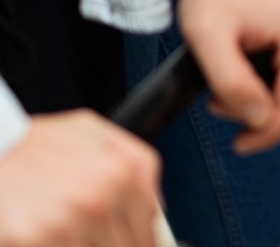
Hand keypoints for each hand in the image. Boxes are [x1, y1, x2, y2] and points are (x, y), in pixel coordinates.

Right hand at [0, 110, 161, 246]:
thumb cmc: (34, 143)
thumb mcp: (93, 132)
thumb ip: (137, 162)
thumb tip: (158, 206)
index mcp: (121, 174)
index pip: (148, 231)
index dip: (141, 243)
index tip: (133, 243)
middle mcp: (99, 200)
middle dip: (114, 244)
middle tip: (95, 235)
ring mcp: (68, 225)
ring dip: (88, 246)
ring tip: (73, 233)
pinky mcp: (38, 240)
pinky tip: (55, 237)